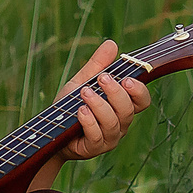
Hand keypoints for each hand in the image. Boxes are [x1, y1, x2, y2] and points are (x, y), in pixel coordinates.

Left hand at [57, 40, 150, 160]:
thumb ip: (98, 65)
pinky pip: (97, 136)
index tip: (126, 78)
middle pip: (128, 110)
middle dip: (116, 92)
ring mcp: (109, 138)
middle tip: (102, 78)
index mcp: (122, 107)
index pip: (142, 100)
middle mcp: (120, 124)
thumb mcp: (82, 81)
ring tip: (85, 92)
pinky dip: (89, 121)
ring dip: (100, 105)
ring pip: (113, 122)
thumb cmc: (69, 107)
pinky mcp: (94, 149)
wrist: (50, 132)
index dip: (138, 90)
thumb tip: (112, 43)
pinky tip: (81, 110)